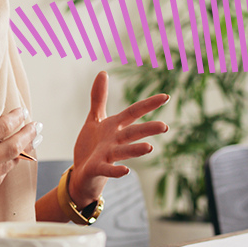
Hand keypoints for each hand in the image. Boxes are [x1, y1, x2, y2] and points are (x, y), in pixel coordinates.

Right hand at [0, 107, 36, 205]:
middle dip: (26, 135)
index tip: (23, 112)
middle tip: (35, 127)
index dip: (16, 119)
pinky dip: (3, 169)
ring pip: (5, 167)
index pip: (1, 129)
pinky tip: (5, 160)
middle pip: (10, 148)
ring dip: (17, 153)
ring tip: (23, 141)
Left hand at [68, 71, 168, 208]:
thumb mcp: (95, 119)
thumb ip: (99, 97)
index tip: (165, 96)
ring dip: (135, 150)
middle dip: (147, 129)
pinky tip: (126, 171)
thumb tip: (103, 72)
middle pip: (132, 133)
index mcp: (115, 127)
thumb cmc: (91, 146)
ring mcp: (107, 155)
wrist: (82, 173)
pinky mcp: (97, 168)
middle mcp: (114, 141)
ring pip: (123, 151)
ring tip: (150, 148)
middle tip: (164, 126)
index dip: (148, 105)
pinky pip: (107, 169)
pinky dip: (115, 170)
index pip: (133, 113)